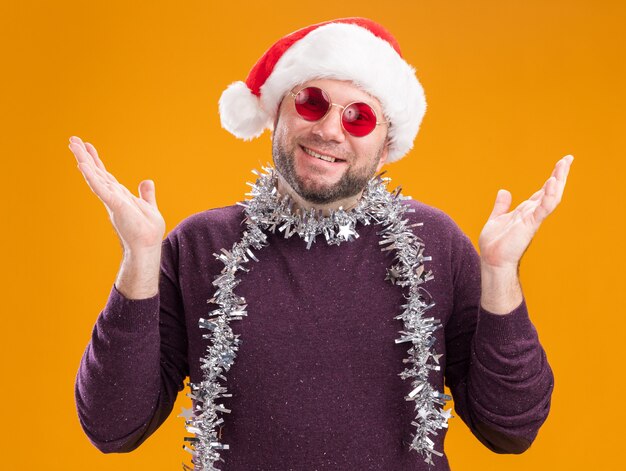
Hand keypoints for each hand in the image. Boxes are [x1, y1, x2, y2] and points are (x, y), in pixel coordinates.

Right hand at [69, 136, 165, 254]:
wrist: (147, 246)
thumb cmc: (147, 231)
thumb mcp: (149, 207)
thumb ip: (147, 194)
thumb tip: (147, 181)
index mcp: (119, 194)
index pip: (105, 174)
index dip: (96, 160)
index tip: (87, 145)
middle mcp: (112, 195)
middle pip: (96, 172)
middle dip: (84, 156)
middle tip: (72, 140)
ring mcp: (112, 200)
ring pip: (95, 176)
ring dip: (84, 161)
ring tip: (73, 146)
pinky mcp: (114, 205)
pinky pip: (101, 189)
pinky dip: (91, 177)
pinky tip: (82, 166)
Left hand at [479, 155, 573, 269]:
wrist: (492, 260)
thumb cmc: (495, 244)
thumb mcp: (496, 218)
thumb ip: (502, 205)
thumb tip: (504, 191)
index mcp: (526, 211)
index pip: (543, 191)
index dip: (553, 177)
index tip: (562, 163)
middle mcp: (532, 213)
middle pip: (550, 191)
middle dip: (560, 175)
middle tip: (569, 158)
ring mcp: (532, 219)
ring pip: (550, 197)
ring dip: (557, 181)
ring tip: (563, 165)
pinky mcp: (530, 225)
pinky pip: (542, 209)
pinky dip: (548, 196)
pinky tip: (552, 183)